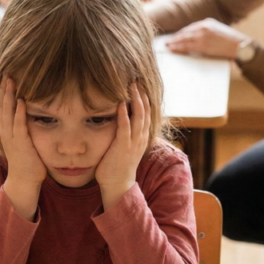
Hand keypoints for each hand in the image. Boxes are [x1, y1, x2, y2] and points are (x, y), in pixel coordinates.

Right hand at [0, 77, 45, 220]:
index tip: (5, 79)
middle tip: (6, 74)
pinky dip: (19, 112)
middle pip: (2, 106)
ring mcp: (12, 138)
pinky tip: (21, 101)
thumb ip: (23, 128)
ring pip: (8, 113)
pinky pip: (19, 125)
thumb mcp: (22, 141)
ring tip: (10, 81)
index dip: (3, 93)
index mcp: (7, 131)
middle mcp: (6, 132)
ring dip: (9, 96)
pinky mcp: (21, 143)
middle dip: (4, 90)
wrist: (25, 181)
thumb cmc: (28, 161)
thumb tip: (28, 115)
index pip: (2, 107)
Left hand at [95, 83, 150, 209]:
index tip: (140, 85)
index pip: (146, 113)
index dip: (144, 98)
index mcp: (141, 137)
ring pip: (138, 116)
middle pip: (144, 111)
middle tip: (137, 79)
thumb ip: (124, 134)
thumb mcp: (124, 146)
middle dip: (141, 94)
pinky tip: (121, 103)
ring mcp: (133, 142)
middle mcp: (140, 137)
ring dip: (135, 100)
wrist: (117, 185)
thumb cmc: (117, 166)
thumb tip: (117, 120)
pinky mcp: (123, 146)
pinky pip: (125, 127)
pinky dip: (124, 114)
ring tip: (132, 85)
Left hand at [165, 17, 249, 58]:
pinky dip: (178, 47)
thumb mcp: (218, 31)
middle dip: (175, 37)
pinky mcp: (203, 45)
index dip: (181, 33)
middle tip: (167, 41)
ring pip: (183, 39)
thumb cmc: (231, 41)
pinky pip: (187, 46)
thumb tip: (197, 38)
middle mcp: (203, 27)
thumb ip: (208, 32)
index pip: (190, 28)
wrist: (240, 46)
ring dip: (174, 42)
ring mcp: (202, 36)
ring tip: (167, 45)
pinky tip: (173, 48)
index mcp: (207, 22)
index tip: (175, 36)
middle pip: (185, 32)